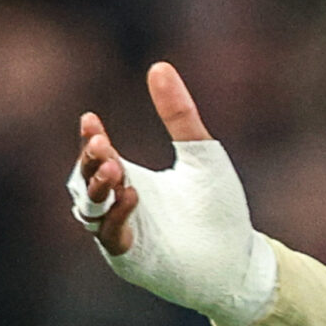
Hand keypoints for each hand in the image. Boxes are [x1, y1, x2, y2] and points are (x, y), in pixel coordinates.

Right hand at [67, 62, 277, 325]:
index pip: (96, 155)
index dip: (90, 138)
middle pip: (85, 180)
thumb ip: (180, 115)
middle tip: (101, 142)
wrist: (240, 257)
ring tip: (116, 167)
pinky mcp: (130, 259)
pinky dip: (119, 216)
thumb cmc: (219, 208)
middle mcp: (119, 206)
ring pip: (90, 209)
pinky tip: (132, 196)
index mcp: (130, 179)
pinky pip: (112, 236)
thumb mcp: (201, 155)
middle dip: (90, 160)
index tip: (91, 119)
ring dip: (99, 186)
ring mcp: (121, 233)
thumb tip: (159, 66)